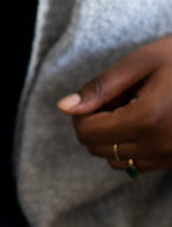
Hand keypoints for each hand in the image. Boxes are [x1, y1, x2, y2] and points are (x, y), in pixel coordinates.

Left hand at [57, 35, 171, 173]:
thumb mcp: (140, 62)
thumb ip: (100, 87)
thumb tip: (64, 107)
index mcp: (147, 119)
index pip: (86, 132)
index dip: (82, 113)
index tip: (100, 94)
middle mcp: (161, 145)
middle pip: (98, 149)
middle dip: (97, 123)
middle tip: (119, 97)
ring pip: (117, 161)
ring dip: (113, 137)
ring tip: (134, 107)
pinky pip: (140, 164)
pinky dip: (133, 145)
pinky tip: (148, 119)